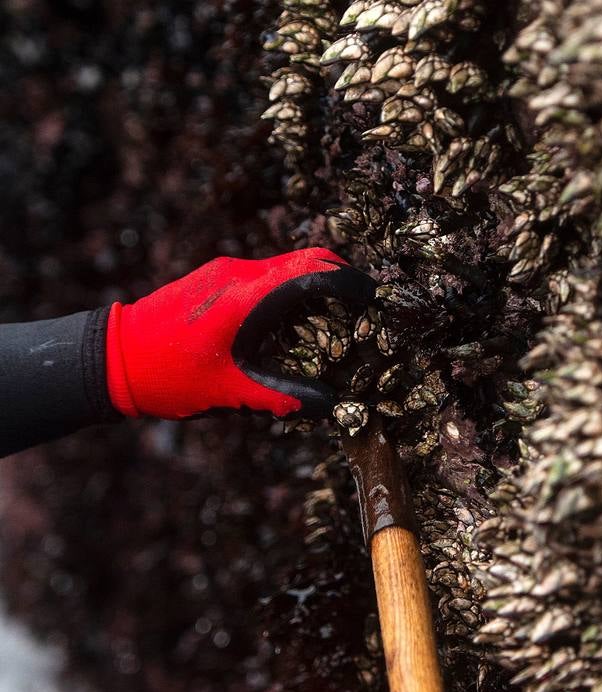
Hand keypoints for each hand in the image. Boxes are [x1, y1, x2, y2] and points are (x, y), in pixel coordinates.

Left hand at [105, 249, 375, 418]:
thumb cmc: (167, 376)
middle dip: (339, 283)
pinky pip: (267, 278)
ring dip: (314, 290)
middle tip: (360, 313)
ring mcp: (225, 272)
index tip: (374, 300)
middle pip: (306, 262)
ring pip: (287, 268)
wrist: (113, 358)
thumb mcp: (231, 393)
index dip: (350, 285)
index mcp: (245, 297)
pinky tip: (291, 326)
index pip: (313, 273)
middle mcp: (238, 274)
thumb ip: (283, 396)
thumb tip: (331, 405)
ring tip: (330, 325)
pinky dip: (289, 294)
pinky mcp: (217, 279)